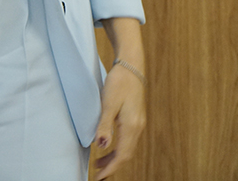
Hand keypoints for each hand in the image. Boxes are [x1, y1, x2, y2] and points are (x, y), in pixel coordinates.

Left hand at [94, 60, 146, 177]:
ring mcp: (138, 124)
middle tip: (98, 175)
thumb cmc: (119, 83)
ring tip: (100, 164)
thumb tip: (101, 146)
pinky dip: (119, 148)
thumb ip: (104, 125)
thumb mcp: (108, 103)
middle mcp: (137, 128)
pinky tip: (109, 147)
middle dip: (112, 166)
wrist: (131, 67)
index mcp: (131, 126)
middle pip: (126, 155)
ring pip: (128, 148)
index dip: (111, 168)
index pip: (122, 155)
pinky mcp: (135, 119)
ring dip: (115, 158)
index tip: (100, 177)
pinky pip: (128, 141)